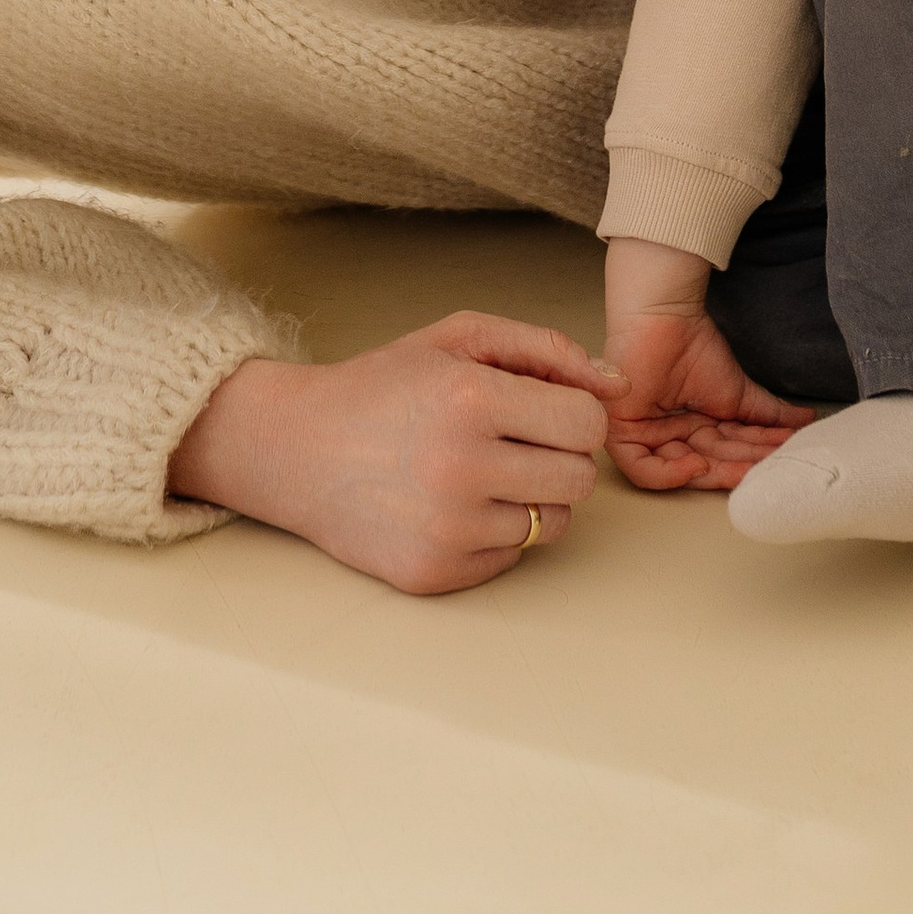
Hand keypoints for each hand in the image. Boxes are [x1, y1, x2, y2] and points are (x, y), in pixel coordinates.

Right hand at [167, 309, 624, 595]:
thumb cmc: (383, 386)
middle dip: (558, 457)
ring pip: (551, 525)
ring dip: (529, 498)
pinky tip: (450, 506)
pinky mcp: (434, 575)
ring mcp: (447, 530)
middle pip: (579, 479)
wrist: (295, 449)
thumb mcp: (456, 339)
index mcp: (471, 398)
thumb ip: (543, 349)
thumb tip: (616, 384)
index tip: (542, 411)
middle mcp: (461, 467)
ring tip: (479, 473)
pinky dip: (493, 535)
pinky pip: (510, 559)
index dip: (573, 414)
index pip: (586, 423)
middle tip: (513, 442)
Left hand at [601, 240, 812, 492]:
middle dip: (739, 469)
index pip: (723, 456)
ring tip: (745, 470)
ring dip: (715, 472)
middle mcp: (670, 437)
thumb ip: (768, 415)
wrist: (666, 315)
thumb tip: (806, 423)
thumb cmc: (694, 347)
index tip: (776, 456)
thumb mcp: (738, 394)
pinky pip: (642, 469)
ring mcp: (647, 436)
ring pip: (681, 469)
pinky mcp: (622, 432)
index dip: (750, 459)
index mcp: (693, 430)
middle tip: (767, 470)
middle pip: (706, 466)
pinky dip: (669, 474)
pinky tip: (697, 464)